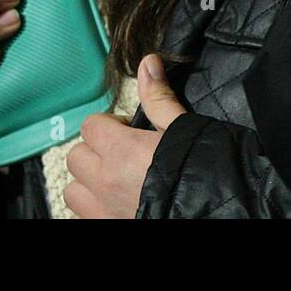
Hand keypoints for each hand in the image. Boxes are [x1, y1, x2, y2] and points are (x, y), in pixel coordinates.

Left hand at [64, 53, 186, 217]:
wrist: (216, 213)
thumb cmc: (202, 171)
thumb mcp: (183, 129)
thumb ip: (158, 98)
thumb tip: (147, 63)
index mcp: (121, 151)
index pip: (90, 125)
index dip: (109, 125)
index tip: (129, 132)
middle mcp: (105, 182)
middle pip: (76, 157)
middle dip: (95, 152)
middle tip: (122, 155)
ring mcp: (103, 211)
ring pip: (74, 191)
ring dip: (88, 183)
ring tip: (113, 181)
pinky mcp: (105, 227)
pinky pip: (82, 215)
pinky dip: (93, 208)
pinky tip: (115, 203)